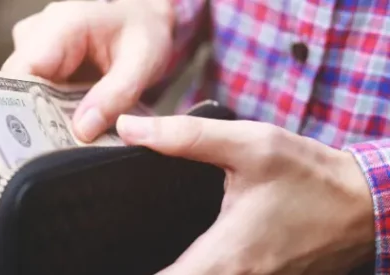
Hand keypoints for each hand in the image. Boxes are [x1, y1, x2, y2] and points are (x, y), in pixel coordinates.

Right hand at [2, 0, 174, 141]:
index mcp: (63, 24)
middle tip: (59, 143)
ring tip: (68, 134)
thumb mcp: (142, 65)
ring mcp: (33, 42)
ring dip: (41, 113)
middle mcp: (39, 29)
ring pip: (20, 88)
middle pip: (16, 82)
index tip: (38, 138)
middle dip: (34, 115)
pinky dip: (47, 108)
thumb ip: (115, 96)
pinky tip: (67, 120)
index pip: (23, 68)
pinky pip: (31, 89)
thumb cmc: (144, 34)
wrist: (145, 21)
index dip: (23, 104)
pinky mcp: (36, 58)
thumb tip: (82, 130)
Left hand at [115, 115, 374, 273]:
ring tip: (138, 252)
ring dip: (171, 270)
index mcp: (225, 255)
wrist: (365, 205)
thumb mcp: (250, 145)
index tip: (99, 260)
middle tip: (110, 255)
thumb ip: (186, 137)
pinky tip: (180, 256)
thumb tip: (129, 128)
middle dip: (146, 270)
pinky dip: (194, 269)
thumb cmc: (311, 176)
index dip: (127, 272)